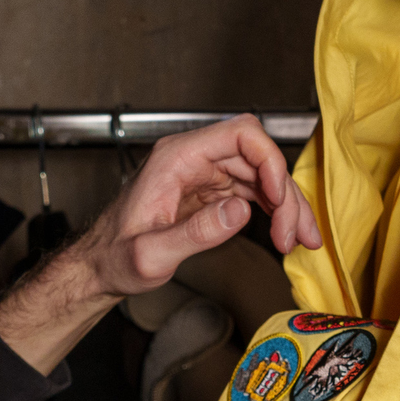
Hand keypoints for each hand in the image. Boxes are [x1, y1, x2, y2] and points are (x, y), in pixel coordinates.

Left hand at [77, 115, 322, 296]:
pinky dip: (272, 210)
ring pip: (260, 175)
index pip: (239, 133)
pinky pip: (251, 191)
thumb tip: (240, 210)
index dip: (270, 160)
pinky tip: (283, 232)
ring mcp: (201, 173)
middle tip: (294, 234)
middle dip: (285, 194)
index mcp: (175, 158)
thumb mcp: (150, 255)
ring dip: (285, 205)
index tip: (280, 198)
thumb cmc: (114, 258)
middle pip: (258, 156)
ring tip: (300, 238)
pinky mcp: (208, 191)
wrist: (99, 266)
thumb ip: (195, 234)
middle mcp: (191, 158)